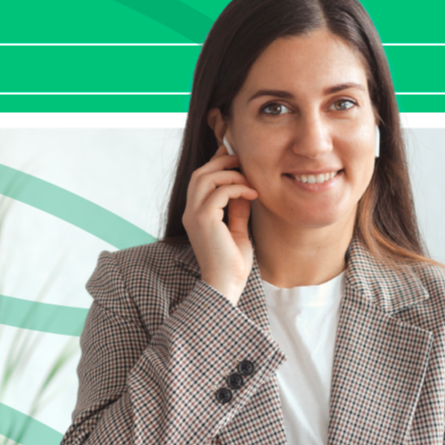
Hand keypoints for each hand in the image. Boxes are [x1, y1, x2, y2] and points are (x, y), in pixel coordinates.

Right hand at [181, 142, 257, 304]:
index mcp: (196, 215)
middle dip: (222, 162)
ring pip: (205, 177)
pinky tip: (253, 195)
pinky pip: (220, 192)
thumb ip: (237, 210)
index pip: (200, 180)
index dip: (216, 164)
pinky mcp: (204, 220)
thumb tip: (244, 189)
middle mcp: (190, 213)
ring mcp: (194, 215)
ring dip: (230, 173)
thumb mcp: (238, 231)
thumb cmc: (233, 264)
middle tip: (244, 161)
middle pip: (200, 173)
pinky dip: (238, 188)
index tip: (235, 159)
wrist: (226, 286)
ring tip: (250, 180)